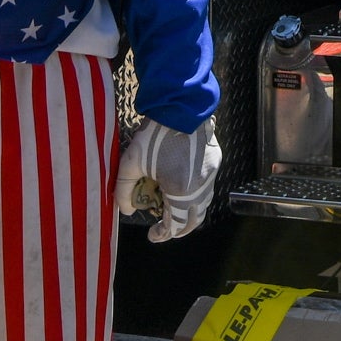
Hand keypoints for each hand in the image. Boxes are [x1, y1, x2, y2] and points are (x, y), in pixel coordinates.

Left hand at [119, 117, 218, 242]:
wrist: (181, 105)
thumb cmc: (154, 134)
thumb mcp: (130, 162)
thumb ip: (124, 190)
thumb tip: (126, 211)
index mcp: (181, 191)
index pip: (174, 224)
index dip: (162, 234)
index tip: (152, 236)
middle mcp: (201, 187)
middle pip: (193, 220)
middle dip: (179, 228)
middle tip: (165, 229)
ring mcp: (211, 174)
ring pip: (203, 204)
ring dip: (189, 212)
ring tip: (172, 210)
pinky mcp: (216, 161)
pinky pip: (208, 187)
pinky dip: (196, 195)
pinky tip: (182, 188)